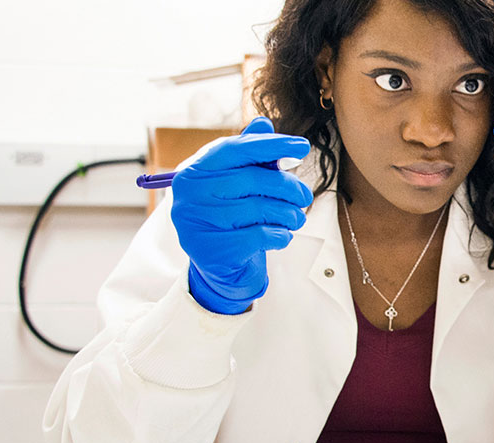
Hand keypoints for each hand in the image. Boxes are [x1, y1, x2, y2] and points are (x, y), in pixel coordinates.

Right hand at [170, 117, 312, 313]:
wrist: (220, 267)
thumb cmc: (232, 217)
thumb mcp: (239, 184)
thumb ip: (250, 156)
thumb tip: (263, 124)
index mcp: (194, 169)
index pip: (236, 149)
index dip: (272, 146)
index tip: (303, 146)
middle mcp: (189, 192)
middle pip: (252, 179)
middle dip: (287, 187)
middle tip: (304, 197)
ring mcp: (196, 221)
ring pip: (258, 208)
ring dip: (288, 214)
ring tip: (297, 218)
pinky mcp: (210, 249)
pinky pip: (258, 235)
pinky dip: (279, 235)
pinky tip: (282, 235)